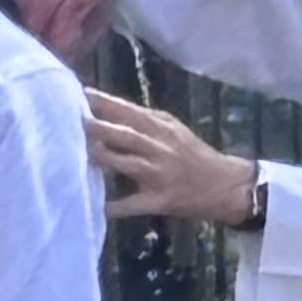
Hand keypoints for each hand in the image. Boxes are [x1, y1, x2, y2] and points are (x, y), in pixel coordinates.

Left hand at [86, 90, 258, 224]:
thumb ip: (148, 119)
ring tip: (84, 152)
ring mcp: (160, 176)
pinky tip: (97, 206)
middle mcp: (160, 149)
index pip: (129, 112)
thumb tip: (112, 106)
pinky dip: (115, 206)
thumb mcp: (175, 129)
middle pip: (126, 135)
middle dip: (100, 127)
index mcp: (163, 129)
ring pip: (128, 164)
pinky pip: (134, 204)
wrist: (226, 186)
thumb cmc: (195, 154)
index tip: (80, 94)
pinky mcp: (161, 200)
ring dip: (105, 158)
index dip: (105, 103)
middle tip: (75, 120)